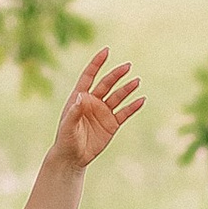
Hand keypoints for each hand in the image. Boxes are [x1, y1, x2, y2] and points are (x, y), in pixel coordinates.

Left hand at [50, 43, 145, 169]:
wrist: (73, 157)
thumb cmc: (66, 139)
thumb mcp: (68, 125)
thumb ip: (74, 111)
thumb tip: (82, 96)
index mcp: (80, 97)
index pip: (89, 75)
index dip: (97, 63)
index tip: (106, 51)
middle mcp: (93, 101)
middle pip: (107, 83)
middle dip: (116, 74)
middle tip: (127, 66)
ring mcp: (104, 112)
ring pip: (118, 96)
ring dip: (127, 89)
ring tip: (137, 81)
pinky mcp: (112, 124)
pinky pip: (124, 113)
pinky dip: (133, 106)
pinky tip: (141, 100)